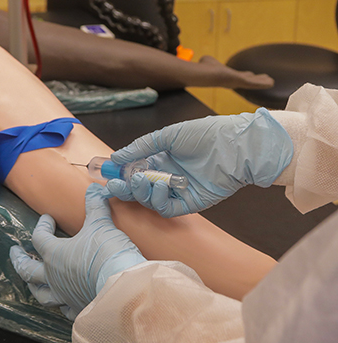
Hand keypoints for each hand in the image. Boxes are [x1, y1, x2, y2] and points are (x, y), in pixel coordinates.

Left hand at [10, 183, 145, 319]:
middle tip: (14, 252)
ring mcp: (64, 296)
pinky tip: (64, 304)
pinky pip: (65, 310)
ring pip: (41, 294)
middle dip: (19, 259)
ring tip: (31, 283)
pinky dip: (62, 305)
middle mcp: (54, 277)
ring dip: (34, 286)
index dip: (42, 225)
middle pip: (27, 270)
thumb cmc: (107, 253)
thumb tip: (94, 188)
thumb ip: (95, 205)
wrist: (123, 286)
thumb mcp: (101, 224)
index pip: (39, 237)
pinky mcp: (79, 309)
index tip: (47, 219)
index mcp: (55, 254)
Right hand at [105, 108, 292, 217]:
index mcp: (162, 159)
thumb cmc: (205, 134)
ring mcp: (178, 191)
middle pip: (140, 188)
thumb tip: (116, 158)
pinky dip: (157, 201)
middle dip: (126, 187)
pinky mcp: (190, 203)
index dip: (121, 174)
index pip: (135, 170)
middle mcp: (168, 176)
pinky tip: (158, 187)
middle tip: (114, 185)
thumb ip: (141, 147)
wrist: (235, 146)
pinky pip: (167, 208)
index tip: (107, 174)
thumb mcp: (168, 135)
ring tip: (142, 180)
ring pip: (150, 200)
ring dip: (141, 192)